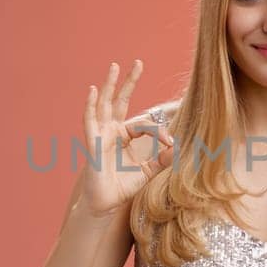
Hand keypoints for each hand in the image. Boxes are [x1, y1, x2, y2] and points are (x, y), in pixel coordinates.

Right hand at [80, 60, 174, 215]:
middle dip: (129, 82)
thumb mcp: (148, 171)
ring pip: (105, 105)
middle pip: (120, 100)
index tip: (170, 144)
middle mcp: (112, 131)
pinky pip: (90, 121)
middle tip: (138, 62)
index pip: (144, 124)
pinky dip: (90, 105)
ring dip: (109, 85)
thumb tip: (176, 148)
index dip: (159, 132)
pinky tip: (93, 90)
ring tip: (115, 66)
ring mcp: (101, 135)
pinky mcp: (93, 143)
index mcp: (125, 136)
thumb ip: (161, 159)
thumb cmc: (123, 188)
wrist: (107, 204)